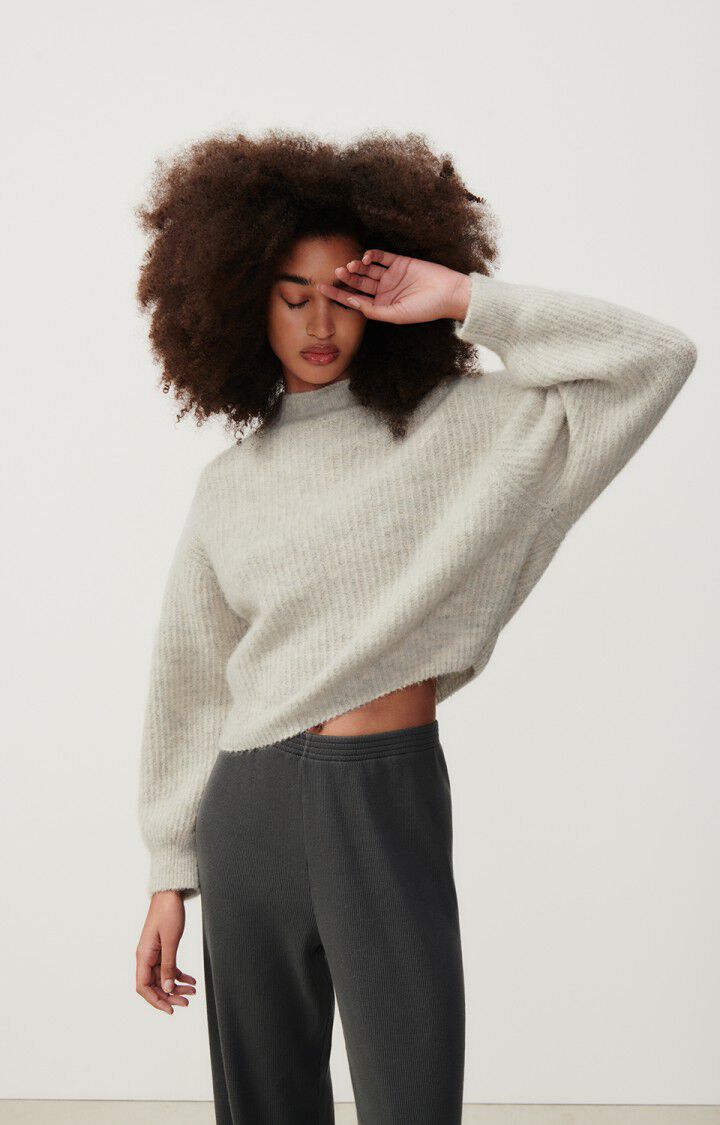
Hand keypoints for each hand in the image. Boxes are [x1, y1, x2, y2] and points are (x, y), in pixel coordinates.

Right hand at [136, 890, 196, 1014]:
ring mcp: (154, 953)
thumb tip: (167, 988)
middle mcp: (146, 957)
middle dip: (170, 996)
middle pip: (154, 985)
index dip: (155, 1001)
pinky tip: (191, 980)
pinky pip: (168, 967)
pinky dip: (179, 975)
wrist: (170, 893)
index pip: (143, 987)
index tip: (169, 1010)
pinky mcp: (162, 948)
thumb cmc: (168, 912)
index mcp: (143, 956)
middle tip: (186, 1002)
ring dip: (176, 987)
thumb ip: (168, 965)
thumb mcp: (171, 940)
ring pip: (163, 977)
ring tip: (192, 992)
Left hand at [315, 249, 470, 325]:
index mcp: (381, 306)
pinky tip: (366, 257)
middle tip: (336, 272)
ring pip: (368, 269)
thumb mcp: (397, 314)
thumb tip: (352, 304)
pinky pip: (382, 256)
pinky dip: (373, 255)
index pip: (355, 299)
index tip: (321, 289)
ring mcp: (391, 276)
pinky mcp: (400, 262)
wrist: (449, 293)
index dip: (338, 294)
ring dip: (358, 266)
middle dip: (346, 278)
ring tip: (351, 265)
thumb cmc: (425, 309)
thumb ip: (374, 310)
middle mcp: (383, 291)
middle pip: (359, 283)